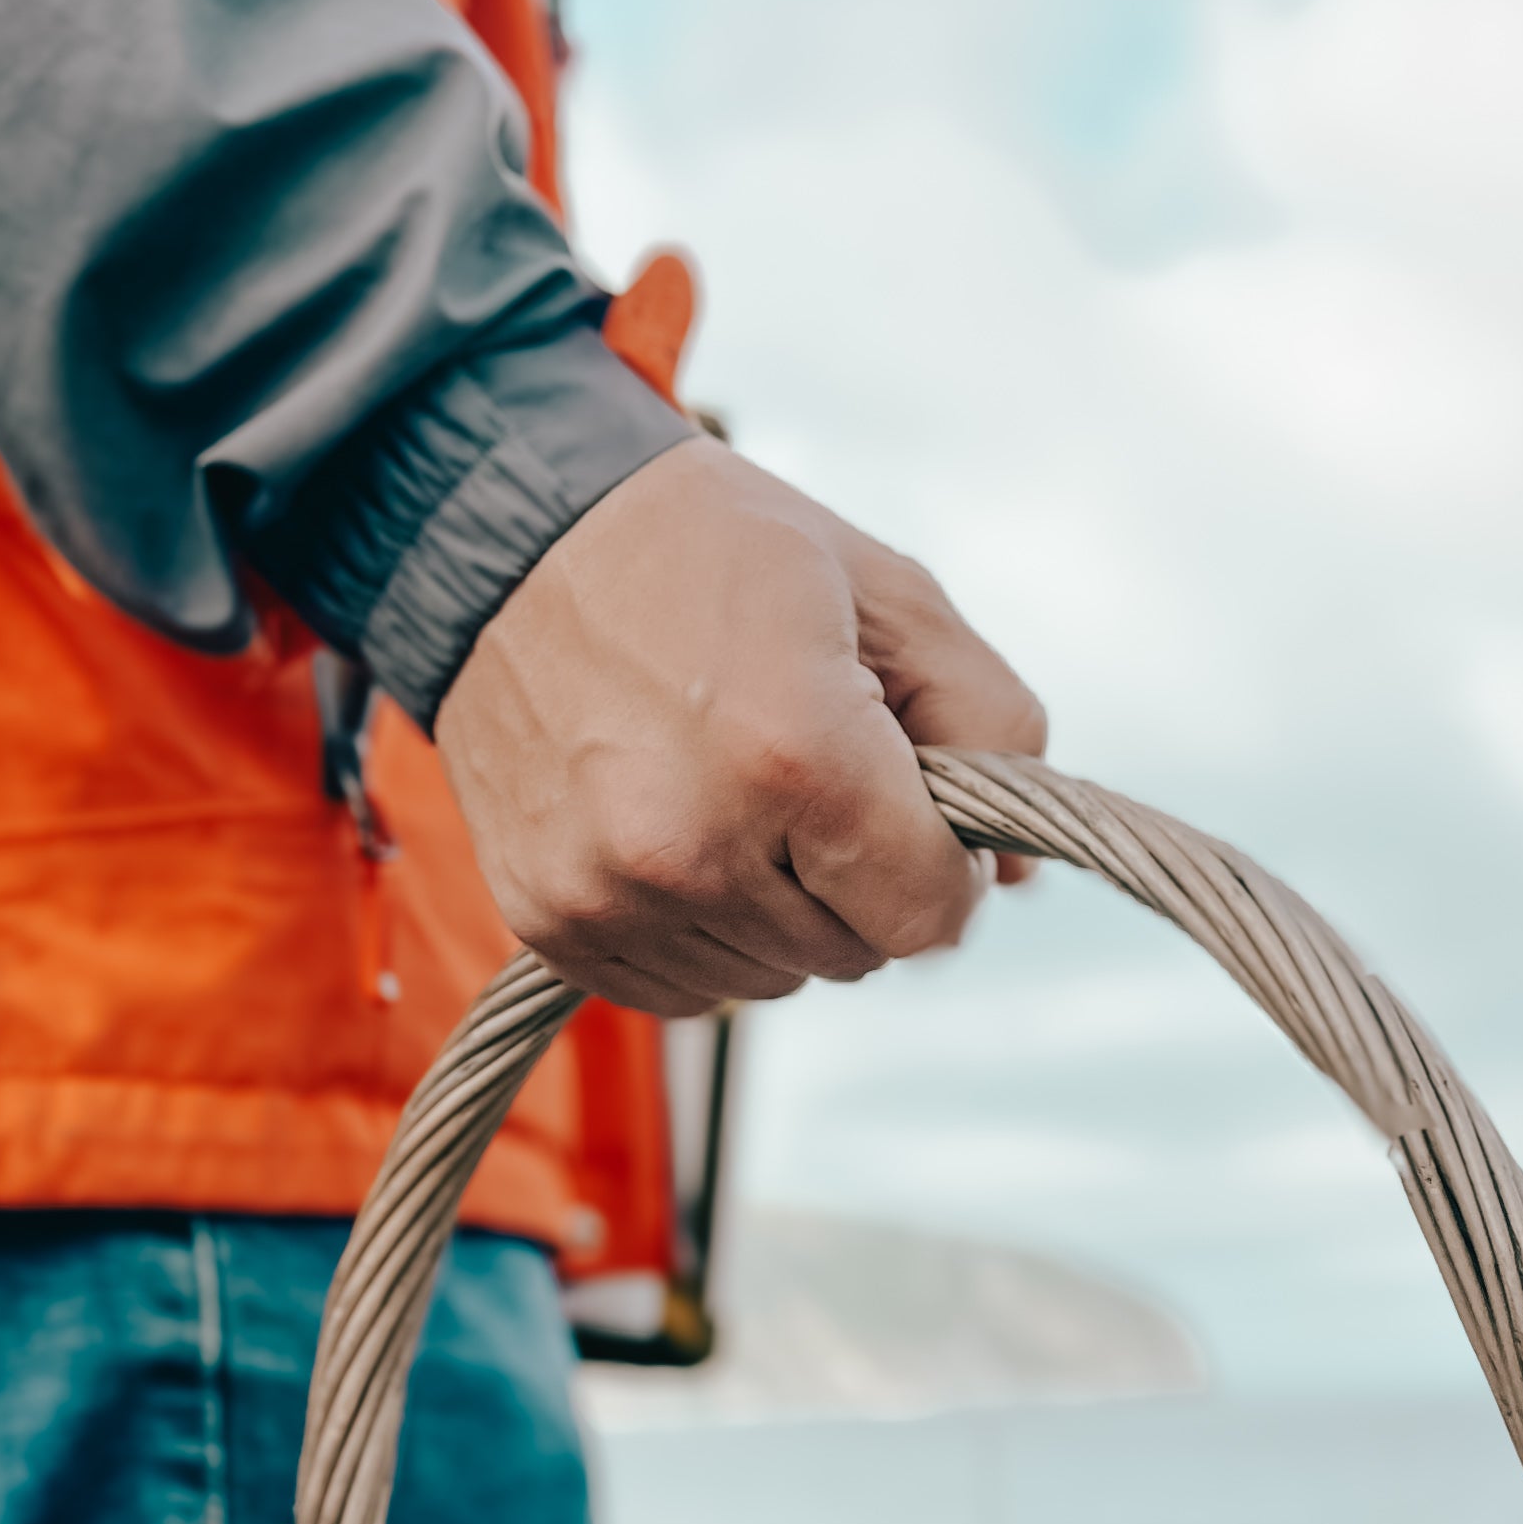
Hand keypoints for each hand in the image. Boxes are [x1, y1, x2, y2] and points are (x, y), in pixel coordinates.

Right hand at [434, 437, 1047, 1015]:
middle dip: (860, 882)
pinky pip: (685, 991)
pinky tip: (678, 833)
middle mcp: (696, 845)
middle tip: (810, 775)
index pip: (931, 919)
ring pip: (772, 980)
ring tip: (733, 793)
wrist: (504, 532)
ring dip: (780, 911)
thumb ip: (993, 725)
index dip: (945, 868)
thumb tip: (1018, 876)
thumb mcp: (888, 592)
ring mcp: (612, 894)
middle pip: (854, 957)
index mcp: (797, 758)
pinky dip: (702, 932)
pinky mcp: (552, 924)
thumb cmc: (713, 553)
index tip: (912, 803)